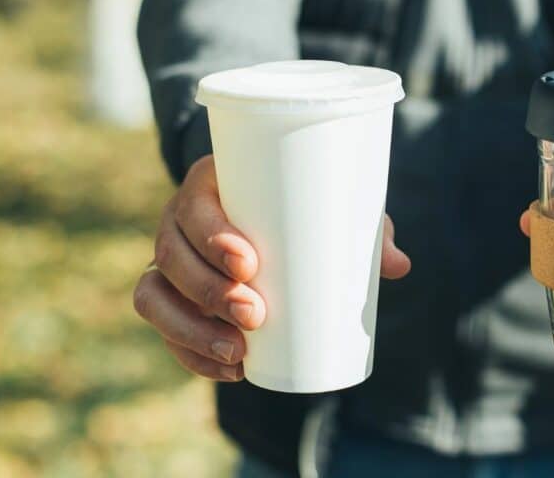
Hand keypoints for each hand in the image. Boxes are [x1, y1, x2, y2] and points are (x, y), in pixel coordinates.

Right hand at [133, 155, 410, 380]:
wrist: (275, 215)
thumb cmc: (308, 204)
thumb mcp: (336, 208)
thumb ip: (368, 231)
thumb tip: (399, 267)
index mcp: (211, 184)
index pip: (195, 205)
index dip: (211, 235)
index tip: (250, 262)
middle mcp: (179, 222)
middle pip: (171, 254)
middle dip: (208, 290)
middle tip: (256, 313)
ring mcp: (171, 263)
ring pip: (154, 296)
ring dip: (191, 329)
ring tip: (240, 351)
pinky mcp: (174, 299)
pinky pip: (164, 329)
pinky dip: (190, 354)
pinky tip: (228, 369)